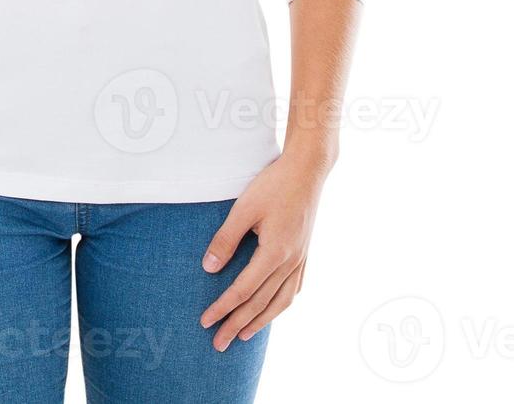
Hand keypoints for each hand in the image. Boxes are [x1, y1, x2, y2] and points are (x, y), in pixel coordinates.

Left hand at [199, 151, 329, 350]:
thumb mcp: (243, 209)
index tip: (205, 322)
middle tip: (219, 344)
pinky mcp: (305, 251)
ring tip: (245, 335)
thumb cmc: (274, 185)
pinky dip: (282, 303)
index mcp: (275, 252)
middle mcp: (290, 261)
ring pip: (281, 300)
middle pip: (261, 302)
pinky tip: (275, 308)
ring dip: (261, 321)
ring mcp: (301, 258)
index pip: (243, 290)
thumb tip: (209, 269)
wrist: (308, 169)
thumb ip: (225, 239)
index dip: (222, 308)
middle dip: (238, 325)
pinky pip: (295, 287)